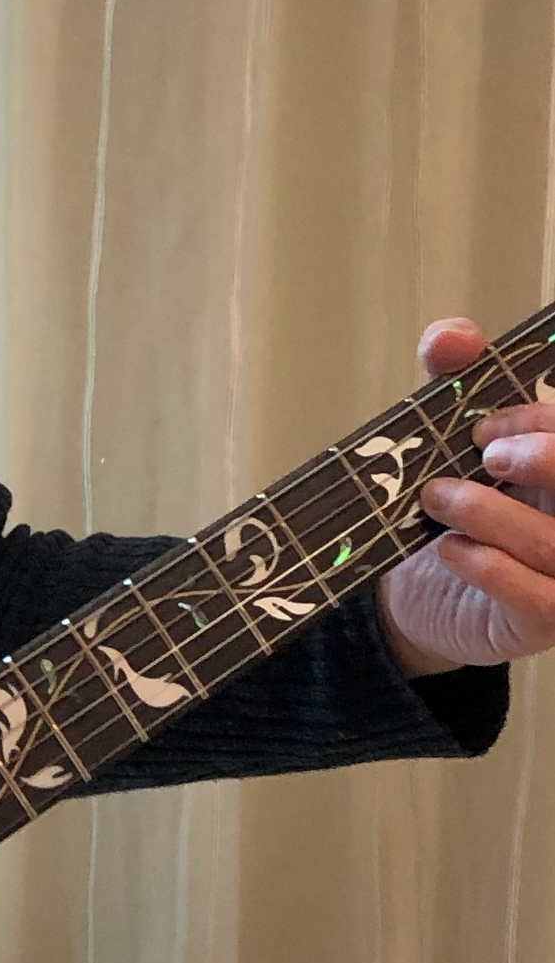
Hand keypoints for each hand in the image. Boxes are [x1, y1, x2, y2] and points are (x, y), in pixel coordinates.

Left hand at [376, 317, 554, 676]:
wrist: (420, 590)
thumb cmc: (454, 503)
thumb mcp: (449, 431)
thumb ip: (456, 376)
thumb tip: (456, 338)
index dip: (543, 421)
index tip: (484, 426)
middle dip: (548, 457)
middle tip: (485, 456)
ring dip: (493, 511)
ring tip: (438, 498)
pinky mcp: (550, 624)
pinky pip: (545, 600)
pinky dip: (491, 566)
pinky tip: (451, 548)